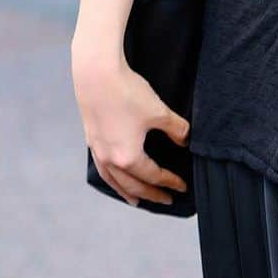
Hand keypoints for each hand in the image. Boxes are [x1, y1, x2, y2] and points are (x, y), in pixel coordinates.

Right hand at [72, 42, 190, 206]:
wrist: (96, 76)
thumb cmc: (127, 93)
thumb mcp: (158, 111)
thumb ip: (175, 129)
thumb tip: (186, 140)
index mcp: (129, 157)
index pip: (154, 176)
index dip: (170, 182)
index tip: (182, 187)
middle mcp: (111, 160)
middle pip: (134, 185)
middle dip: (151, 194)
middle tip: (165, 201)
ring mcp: (98, 152)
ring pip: (115, 182)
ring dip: (128, 192)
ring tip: (137, 201)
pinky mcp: (92, 141)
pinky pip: (103, 170)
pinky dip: (112, 180)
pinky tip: (114, 176)